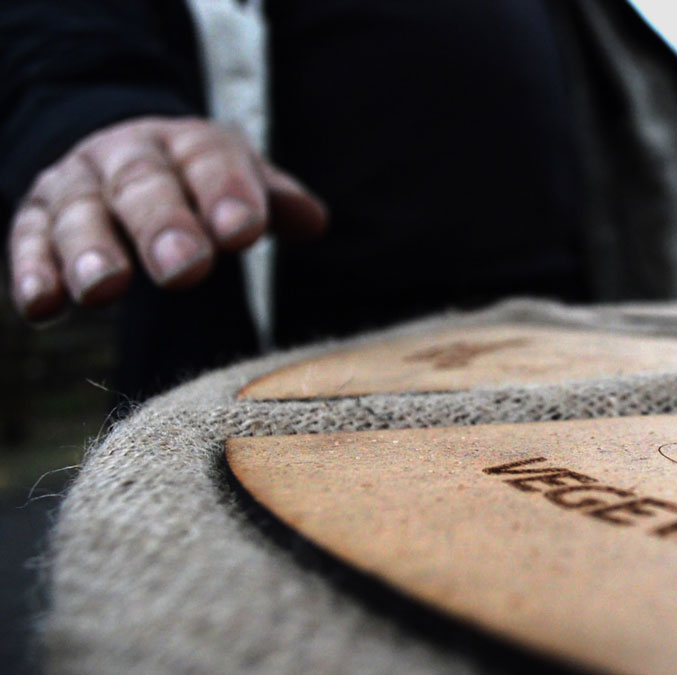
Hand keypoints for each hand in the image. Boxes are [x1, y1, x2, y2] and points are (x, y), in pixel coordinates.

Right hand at [7, 116, 326, 320]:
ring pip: (79, 213)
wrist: (120, 152)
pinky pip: (28, 239)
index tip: (243, 232)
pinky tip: (42, 307)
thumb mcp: (240, 180)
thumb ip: (275, 200)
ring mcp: (77, 185)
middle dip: (163, 226)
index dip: (226, 193)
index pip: (209, 160)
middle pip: (144, 186)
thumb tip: (314, 221)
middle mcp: (127, 156)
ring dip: (91, 251)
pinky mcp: (35, 217)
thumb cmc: (198, 180)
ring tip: (105, 289)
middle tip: (185, 270)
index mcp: (188, 143)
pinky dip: (33, 271)